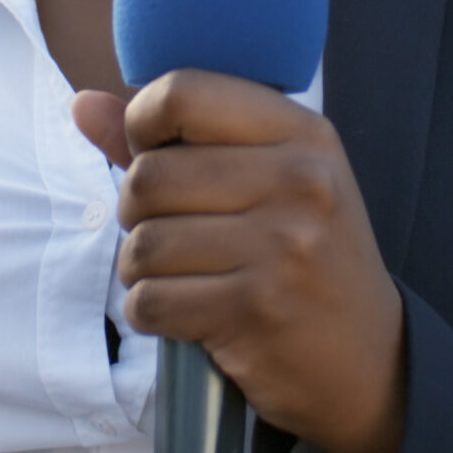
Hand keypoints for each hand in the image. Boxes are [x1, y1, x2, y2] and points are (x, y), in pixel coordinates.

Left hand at [73, 72, 405, 452]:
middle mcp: (300, 181)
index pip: (185, 92)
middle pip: (149, 176)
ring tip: (176, 275)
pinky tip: (185, 312)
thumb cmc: (306, 258)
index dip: (143, 121)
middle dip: (134, 212)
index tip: (150, 151)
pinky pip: (151, 301)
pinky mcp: (256, 310)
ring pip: (142, 243)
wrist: (369, 360)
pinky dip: (150, 312)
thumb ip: (173, 140)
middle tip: (166, 231)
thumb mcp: (268, 181)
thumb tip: (82, 103)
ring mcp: (282, 247)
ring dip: (139, 268)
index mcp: (303, 133)